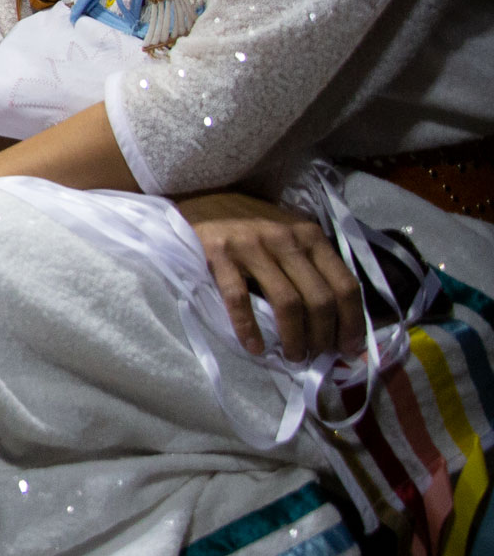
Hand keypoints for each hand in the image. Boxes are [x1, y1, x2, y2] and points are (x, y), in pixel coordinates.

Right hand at [177, 190, 364, 363]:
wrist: (204, 197)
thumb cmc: (253, 224)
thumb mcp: (292, 235)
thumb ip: (313, 266)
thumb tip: (337, 317)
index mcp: (311, 236)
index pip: (345, 285)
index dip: (352, 322)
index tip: (350, 349)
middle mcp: (286, 239)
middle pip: (319, 298)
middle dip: (323, 336)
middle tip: (317, 357)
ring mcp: (252, 246)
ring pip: (286, 302)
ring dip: (294, 337)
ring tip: (293, 357)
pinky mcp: (219, 254)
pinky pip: (239, 298)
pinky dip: (248, 327)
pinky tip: (255, 346)